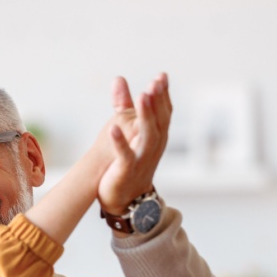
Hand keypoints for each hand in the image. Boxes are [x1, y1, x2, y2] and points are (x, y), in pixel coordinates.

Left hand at [98, 73, 171, 214]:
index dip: (163, 95)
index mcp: (156, 137)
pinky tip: (113, 129)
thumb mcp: (129, 131)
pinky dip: (120, 143)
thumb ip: (124, 105)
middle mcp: (152, 147)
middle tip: (156, 82)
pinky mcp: (126, 170)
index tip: (162, 76)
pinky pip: (124, 155)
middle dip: (158, 101)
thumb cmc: (127, 163)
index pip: (164, 113)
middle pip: (159, 121)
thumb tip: (119, 78)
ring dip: (145, 116)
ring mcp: (141, 159)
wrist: (124, 200)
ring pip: (147, 136)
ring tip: (142, 97)